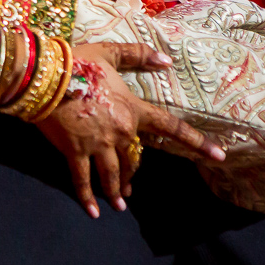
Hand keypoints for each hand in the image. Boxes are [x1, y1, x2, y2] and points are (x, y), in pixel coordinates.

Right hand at [37, 42, 225, 217]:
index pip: (171, 127)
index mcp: (132, 110)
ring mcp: (98, 144)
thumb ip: (138, 55)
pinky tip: (92, 211)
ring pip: (112, 173)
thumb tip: (166, 60)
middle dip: (131, 175)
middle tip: (129, 190)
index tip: (219, 156)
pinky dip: (87, 196)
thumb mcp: (110, 53)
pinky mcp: (74, 152)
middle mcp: (120, 131)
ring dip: (115, 190)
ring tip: (117, 204)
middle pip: (133, 159)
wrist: (45, 77)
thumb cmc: (77, 63)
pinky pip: (83, 179)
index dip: (196, 141)